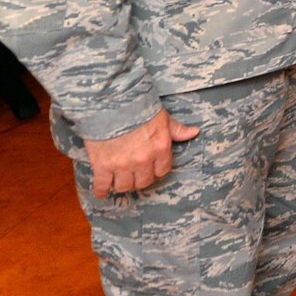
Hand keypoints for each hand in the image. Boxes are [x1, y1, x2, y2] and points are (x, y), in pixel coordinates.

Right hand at [84, 108, 198, 196]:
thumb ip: (177, 129)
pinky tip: (101, 192)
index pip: (162, 171)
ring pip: (124, 186)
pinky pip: (102, 185)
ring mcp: (122, 164)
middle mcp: (143, 160)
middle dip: (139, 180)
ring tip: (118, 181)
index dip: (155, 171)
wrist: (111, 103)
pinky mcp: (102, 165)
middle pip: (143, 182)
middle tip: (133, 176)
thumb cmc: (138, 108)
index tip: (150, 170)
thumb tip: (194, 132)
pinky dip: (101, 191)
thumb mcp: (163, 118)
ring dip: (122, 185)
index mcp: (160, 149)